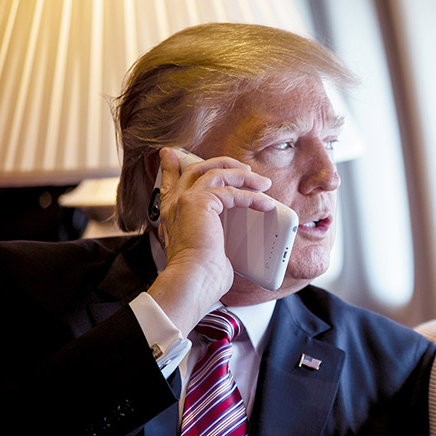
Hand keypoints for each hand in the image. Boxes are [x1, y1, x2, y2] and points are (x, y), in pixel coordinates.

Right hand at [146, 148, 275, 332]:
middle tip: (242, 167)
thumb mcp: (206, 251)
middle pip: (196, 169)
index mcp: (172, 215)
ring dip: (242, 176)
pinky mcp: (199, 203)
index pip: (169, 183)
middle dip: (221, 163)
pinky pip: (230, 192)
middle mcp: (174, 204)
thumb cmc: (200, 276)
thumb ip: (213, 238)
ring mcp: (185, 201)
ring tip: (262, 183)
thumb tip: (233, 246)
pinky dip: (251, 196)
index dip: (171, 166)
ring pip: (215, 173)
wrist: (192, 281)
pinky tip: (265, 204)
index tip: (171, 154)